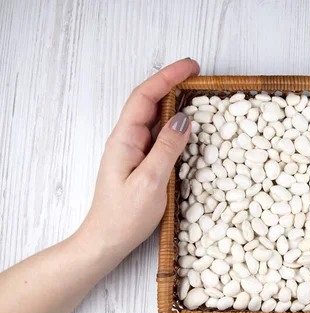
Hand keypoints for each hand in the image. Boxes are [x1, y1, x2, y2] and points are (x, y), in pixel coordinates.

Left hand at [77, 58, 199, 262]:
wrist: (106, 241)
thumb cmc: (124, 216)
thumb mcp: (151, 181)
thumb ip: (167, 148)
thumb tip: (184, 119)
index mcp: (125, 139)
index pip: (145, 97)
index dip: (167, 77)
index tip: (191, 67)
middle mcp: (127, 140)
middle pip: (149, 102)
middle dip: (172, 84)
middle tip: (198, 76)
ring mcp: (133, 151)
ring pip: (155, 118)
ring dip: (174, 103)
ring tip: (196, 95)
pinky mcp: (140, 163)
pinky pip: (158, 136)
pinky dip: (174, 125)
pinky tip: (187, 126)